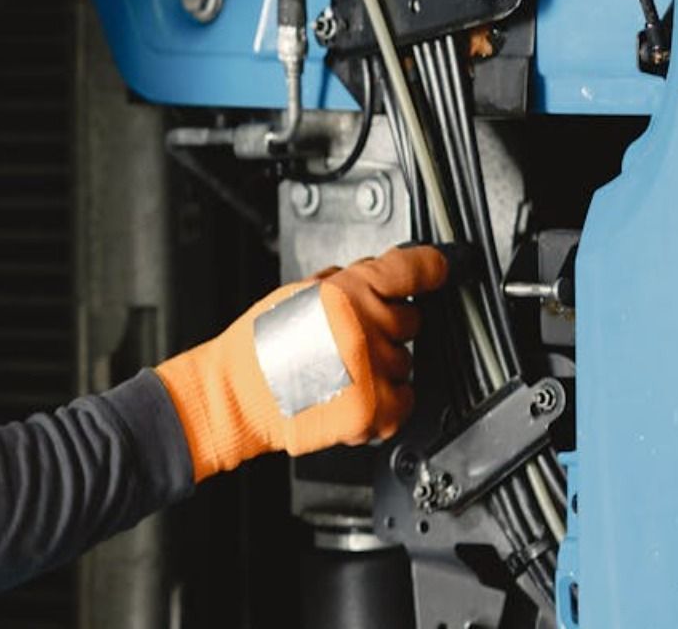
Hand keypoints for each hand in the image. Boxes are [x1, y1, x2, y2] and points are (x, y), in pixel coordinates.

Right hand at [154, 246, 447, 481]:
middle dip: (386, 326)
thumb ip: (345, 283)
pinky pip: (405, 399)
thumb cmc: (259, 345)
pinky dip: (387, 399)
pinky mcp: (374, 409)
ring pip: (406, 362)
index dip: (430, 267)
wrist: (238, 394)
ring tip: (342, 370)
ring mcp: (373, 371)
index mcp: (345, 293)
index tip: (440, 268)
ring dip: (383, 365)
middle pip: (410, 321)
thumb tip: (379, 277)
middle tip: (352, 337)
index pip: (410, 270)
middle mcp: (364, 329)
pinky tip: (354, 391)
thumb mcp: (300, 292)